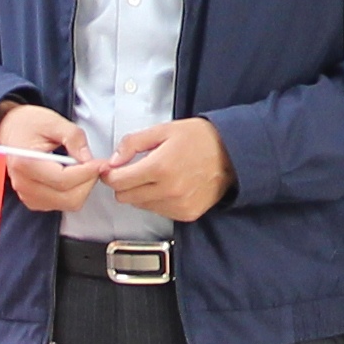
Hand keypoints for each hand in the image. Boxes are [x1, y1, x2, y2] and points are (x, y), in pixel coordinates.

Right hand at [0, 103, 102, 212]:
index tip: (101, 163)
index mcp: (26, 163)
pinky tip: (74, 176)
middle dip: (88, 182)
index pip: (63, 180)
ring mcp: (27, 195)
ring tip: (85, 169)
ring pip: (68, 203)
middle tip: (96, 166)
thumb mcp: (54, 122)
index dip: (87, 173)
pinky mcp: (33, 200)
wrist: (11, 129)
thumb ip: (74, 138)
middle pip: (68, 197)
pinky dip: (74, 193)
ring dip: (83, 188)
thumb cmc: (29, 124)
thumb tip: (88, 158)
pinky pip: (62, 204)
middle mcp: (24, 183)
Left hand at [102, 118, 233, 223]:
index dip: (110, 174)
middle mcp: (168, 190)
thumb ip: (133, 143)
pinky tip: (169, 186)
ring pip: (140, 205)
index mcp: (159, 167)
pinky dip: (157, 200)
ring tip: (156, 176)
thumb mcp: (164, 130)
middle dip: (124, 183)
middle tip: (134, 170)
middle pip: (125, 197)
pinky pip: (158, 211)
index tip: (112, 169)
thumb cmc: (201, 139)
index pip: (118, 181)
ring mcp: (178, 205)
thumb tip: (114, 159)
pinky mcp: (186, 213)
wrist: (233, 154)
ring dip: (141, 193)